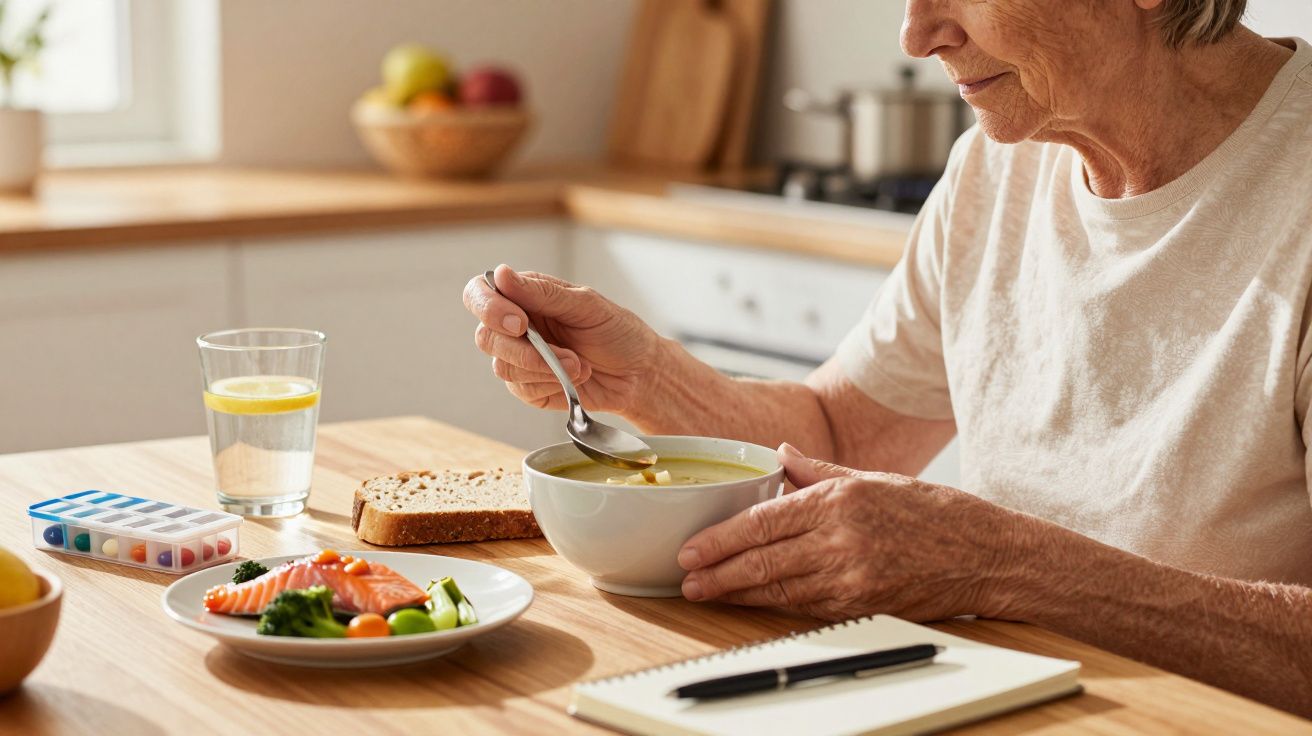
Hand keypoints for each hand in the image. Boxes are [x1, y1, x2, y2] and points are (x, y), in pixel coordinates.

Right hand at [462, 265, 663, 412]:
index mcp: (526, 296)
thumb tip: (502, 275)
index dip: (488, 307)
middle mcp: (517, 325)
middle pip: (486, 336)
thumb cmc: (618, 332)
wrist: (640, 373)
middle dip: (522, 349)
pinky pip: (521, 388)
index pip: (481, 293)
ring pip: (502, 366)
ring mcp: (520, 358)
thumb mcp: (587, 305)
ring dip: (543, 368)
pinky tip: (574, 378)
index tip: (519, 322)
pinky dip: (550, 383)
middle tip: (558, 352)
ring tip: (578, 365)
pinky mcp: (529, 386)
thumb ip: (543, 293)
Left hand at [676, 444, 1025, 621]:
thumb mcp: (873, 478)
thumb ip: (818, 471)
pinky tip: (752, 604)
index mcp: (840, 499)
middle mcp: (842, 537)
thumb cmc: (933, 512)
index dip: (722, 539)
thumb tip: (779, 452)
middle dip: (719, 573)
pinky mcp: (865, 603)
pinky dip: (776, 606)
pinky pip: (808, 607)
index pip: (764, 521)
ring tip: (707, 594)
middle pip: (764, 559)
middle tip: (688, 579)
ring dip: (738, 594)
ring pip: (780, 589)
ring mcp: (853, 575)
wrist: (986, 554)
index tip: (692, 548)